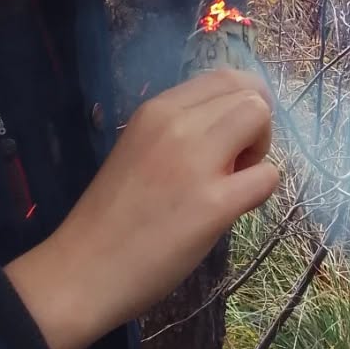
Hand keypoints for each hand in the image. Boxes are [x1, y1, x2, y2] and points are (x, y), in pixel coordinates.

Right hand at [5, 68, 277, 348]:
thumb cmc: (110, 216)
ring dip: (261, 148)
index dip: (241, 102)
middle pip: (250, 93)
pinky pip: (267, 176)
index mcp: (157, 109)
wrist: (82, 271)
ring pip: (259, 117)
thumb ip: (180, 130)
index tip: (229, 136)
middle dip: (255, 125)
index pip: (224, 76)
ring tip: (234, 181)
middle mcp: (176, 124)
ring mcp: (195, 163)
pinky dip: (261, 189)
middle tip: (235, 162)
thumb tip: (229, 130)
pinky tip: (235, 208)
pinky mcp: (213, 205)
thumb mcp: (139, 148)